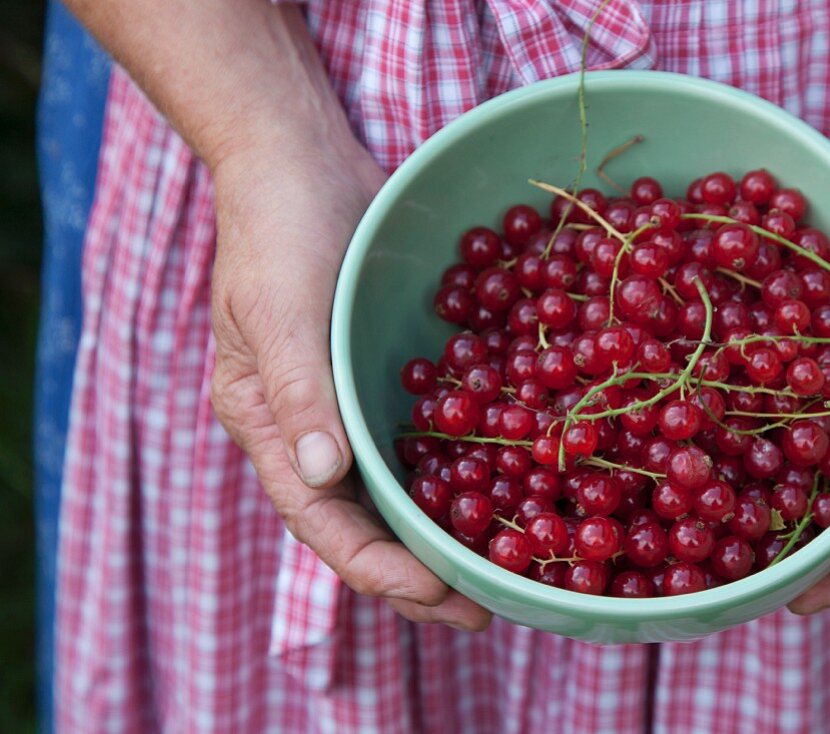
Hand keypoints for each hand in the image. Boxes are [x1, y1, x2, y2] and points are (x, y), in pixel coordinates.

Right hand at [209, 139, 490, 630]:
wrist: (303, 162)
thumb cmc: (275, 229)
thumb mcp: (277, 305)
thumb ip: (298, 389)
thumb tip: (324, 475)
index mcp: (271, 429)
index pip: (322, 522)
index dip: (380, 568)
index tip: (441, 596)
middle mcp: (315, 431)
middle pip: (369, 523)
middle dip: (423, 572)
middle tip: (487, 609)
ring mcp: (356, 405)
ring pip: (404, 489)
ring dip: (450, 530)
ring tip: (509, 568)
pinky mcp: (393, 375)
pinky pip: (431, 435)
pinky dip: (467, 465)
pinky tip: (516, 483)